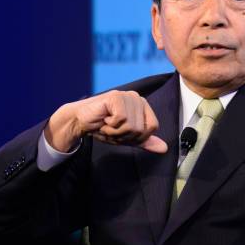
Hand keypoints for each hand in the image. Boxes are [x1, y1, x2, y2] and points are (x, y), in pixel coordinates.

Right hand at [45, 90, 166, 153]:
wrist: (81, 121)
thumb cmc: (103, 127)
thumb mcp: (127, 137)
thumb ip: (145, 141)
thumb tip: (164, 148)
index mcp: (143, 105)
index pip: (152, 127)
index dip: (137, 137)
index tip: (122, 132)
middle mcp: (137, 98)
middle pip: (142, 129)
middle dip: (124, 135)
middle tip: (112, 128)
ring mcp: (127, 96)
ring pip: (132, 126)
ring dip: (116, 131)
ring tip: (107, 124)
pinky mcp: (116, 97)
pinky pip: (122, 120)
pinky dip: (110, 126)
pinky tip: (103, 119)